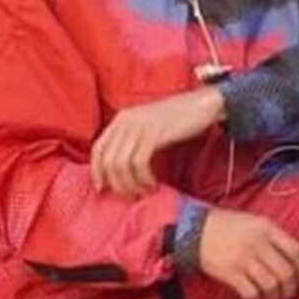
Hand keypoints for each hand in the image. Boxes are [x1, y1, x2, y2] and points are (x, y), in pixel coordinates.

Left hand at [91, 86, 225, 197]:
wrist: (201, 104)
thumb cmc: (176, 119)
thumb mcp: (147, 126)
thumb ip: (131, 140)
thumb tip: (118, 170)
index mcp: (121, 119)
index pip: (98, 149)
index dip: (96, 171)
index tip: (103, 189)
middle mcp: (125, 121)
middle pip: (107, 160)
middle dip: (116, 184)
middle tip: (131, 194)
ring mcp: (139, 127)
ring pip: (121, 165)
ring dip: (131, 184)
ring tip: (144, 190)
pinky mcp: (153, 134)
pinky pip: (139, 163)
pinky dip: (143, 178)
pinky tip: (153, 184)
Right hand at [198, 207, 298, 298]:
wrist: (195, 230)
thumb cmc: (226, 225)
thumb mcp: (253, 221)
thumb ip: (273, 235)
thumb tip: (292, 256)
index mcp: (267, 228)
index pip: (296, 250)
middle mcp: (258, 243)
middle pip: (286, 272)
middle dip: (291, 287)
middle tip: (289, 292)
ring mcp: (244, 259)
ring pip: (271, 285)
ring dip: (275, 297)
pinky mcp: (231, 273)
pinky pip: (251, 293)